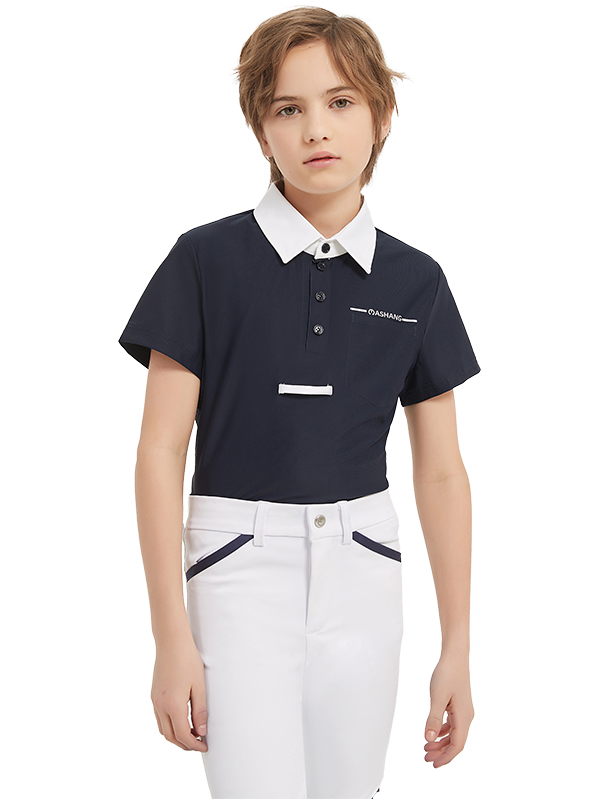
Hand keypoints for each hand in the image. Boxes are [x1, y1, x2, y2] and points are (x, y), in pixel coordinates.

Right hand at [151, 636, 208, 751]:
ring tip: (192, 733)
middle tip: (199, 743)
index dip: (194, 744)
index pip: (183, 735)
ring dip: (176, 736)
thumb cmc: (187, 660)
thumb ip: (200, 710)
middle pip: (170, 736)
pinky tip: (181, 720)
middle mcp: (160, 706)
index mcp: (172, 705)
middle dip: (185, 744)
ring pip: (163, 729)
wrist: (171, 642)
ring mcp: (154, 700)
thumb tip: (202, 731)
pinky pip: (159, 718)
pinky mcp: (153, 695)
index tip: (205, 746)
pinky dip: (169, 725)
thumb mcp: (199, 685)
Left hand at [423, 651, 473, 766]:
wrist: (455, 656)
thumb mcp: (437, 697)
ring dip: (441, 742)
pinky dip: (443, 731)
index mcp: (463, 717)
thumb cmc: (447, 674)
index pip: (457, 745)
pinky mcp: (458, 705)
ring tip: (426, 747)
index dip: (446, 757)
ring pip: (453, 734)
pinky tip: (433, 733)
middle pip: (456, 742)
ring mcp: (463, 711)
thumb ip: (433, 718)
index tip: (433, 764)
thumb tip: (428, 738)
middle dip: (441, 752)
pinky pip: (452, 724)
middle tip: (425, 758)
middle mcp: (466, 716)